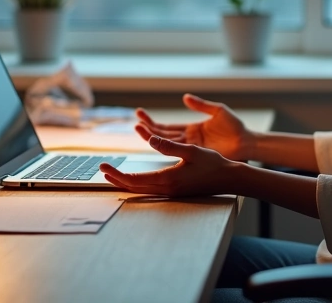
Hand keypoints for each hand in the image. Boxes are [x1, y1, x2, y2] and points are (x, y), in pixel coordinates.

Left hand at [99, 136, 237, 196]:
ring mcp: (171, 192)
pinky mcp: (175, 191)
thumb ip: (169, 146)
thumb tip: (150, 139)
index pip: (134, 179)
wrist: (229, 179)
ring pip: (141, 190)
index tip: (104, 166)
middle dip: (116, 178)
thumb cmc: (213, 164)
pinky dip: (137, 184)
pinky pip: (149, 190)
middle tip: (102, 169)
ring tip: (112, 174)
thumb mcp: (192, 150)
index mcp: (168, 179)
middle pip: (134, 187)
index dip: (117, 173)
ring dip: (125, 182)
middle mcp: (167, 189)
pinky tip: (134, 179)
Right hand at [135, 94, 251, 159]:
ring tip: (139, 129)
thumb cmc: (236, 127)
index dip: (153, 122)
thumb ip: (201, 105)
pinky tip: (155, 145)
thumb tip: (184, 97)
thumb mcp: (218, 111)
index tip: (140, 115)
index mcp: (192, 129)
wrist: (248, 142)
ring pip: (167, 144)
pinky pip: (178, 152)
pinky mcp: (198, 154)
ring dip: (153, 137)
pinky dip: (166, 148)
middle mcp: (189, 140)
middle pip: (163, 136)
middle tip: (135, 123)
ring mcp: (192, 148)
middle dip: (148, 129)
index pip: (168, 127)